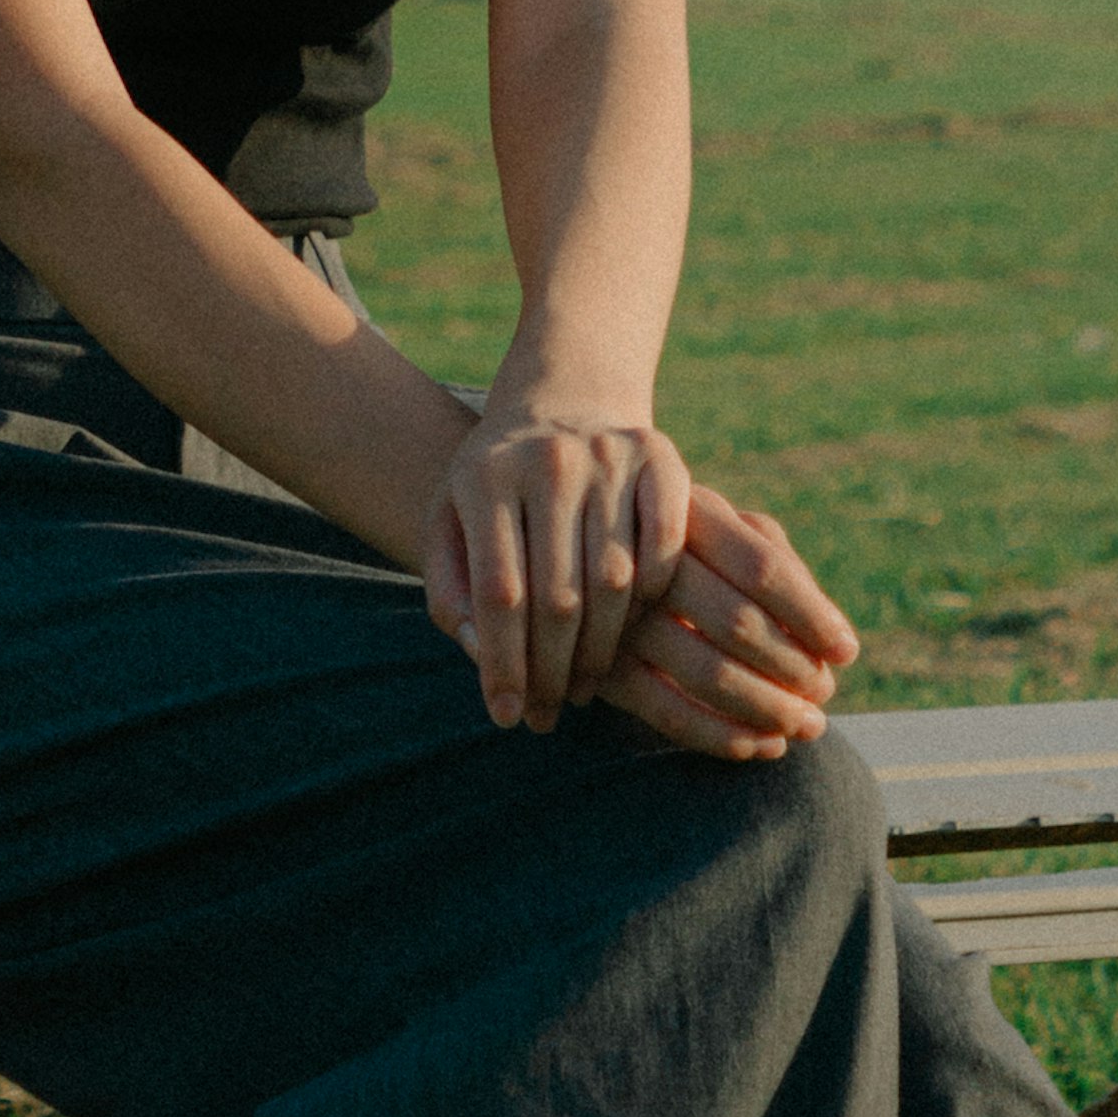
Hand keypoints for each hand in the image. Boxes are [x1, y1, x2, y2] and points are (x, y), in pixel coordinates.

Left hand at [421, 396, 690, 727]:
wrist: (561, 401)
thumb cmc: (498, 485)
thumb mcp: (452, 522)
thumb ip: (452, 590)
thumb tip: (481, 653)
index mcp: (484, 476)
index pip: (498, 592)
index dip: (503, 664)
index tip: (507, 715)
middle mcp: (547, 460)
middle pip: (557, 596)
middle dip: (552, 671)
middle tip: (549, 712)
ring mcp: (607, 454)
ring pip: (613, 581)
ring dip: (602, 650)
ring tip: (585, 686)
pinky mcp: (659, 456)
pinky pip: (665, 547)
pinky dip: (654, 597)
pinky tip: (632, 627)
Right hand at [592, 477, 858, 765]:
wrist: (572, 551)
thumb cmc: (677, 537)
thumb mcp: (717, 524)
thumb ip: (773, 559)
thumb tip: (832, 639)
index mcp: (688, 512)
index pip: (763, 566)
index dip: (812, 614)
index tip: (847, 651)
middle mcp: (650, 559)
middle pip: (740, 622)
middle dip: (795, 668)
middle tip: (825, 695)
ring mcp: (620, 615)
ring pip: (709, 672)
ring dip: (769, 710)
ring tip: (807, 726)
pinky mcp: (602, 666)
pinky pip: (669, 712)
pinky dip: (724, 738)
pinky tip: (761, 747)